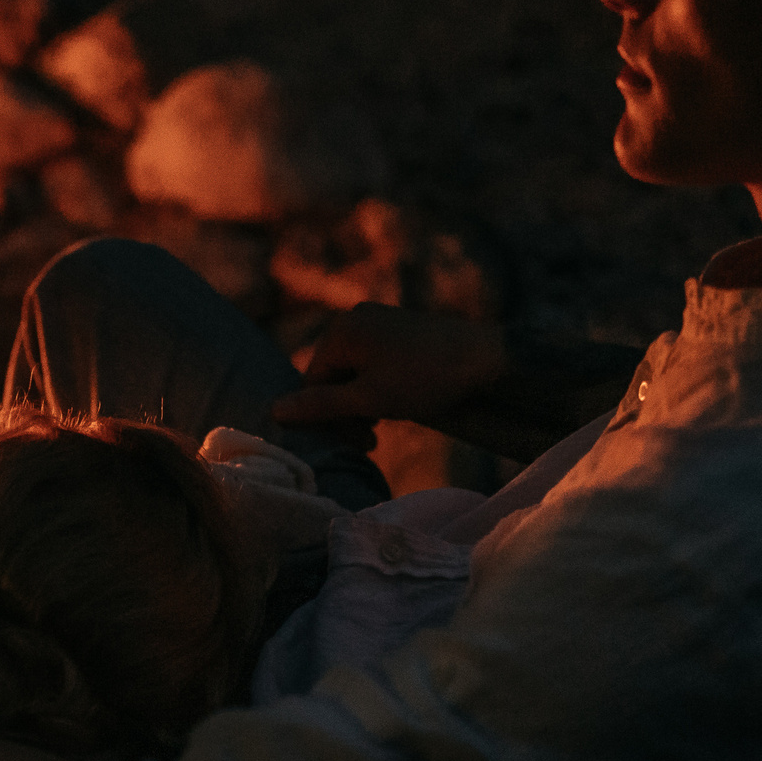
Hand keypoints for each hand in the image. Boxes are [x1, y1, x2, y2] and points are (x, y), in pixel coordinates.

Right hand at [273, 303, 508, 427]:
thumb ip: (321, 405)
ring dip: (363, 404)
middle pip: (332, 376)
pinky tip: (397, 404)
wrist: (487, 358)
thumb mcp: (370, 399)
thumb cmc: (425, 378)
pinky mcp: (399, 330)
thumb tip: (274, 410)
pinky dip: (378, 387)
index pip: (311, 381)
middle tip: (371, 442)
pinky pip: (373, 363)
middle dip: (347, 411)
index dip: (327, 417)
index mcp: (341, 330)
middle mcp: (355, 318)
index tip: (358, 442)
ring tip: (385, 426)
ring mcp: (379, 321)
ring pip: (354, 372)